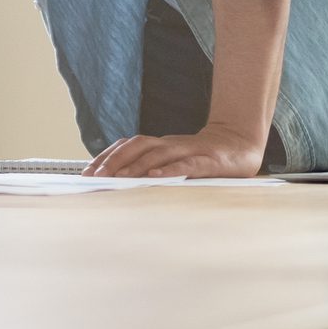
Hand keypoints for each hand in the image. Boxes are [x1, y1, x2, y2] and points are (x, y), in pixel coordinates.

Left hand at [85, 122, 269, 178]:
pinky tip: (156, 176)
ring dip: (136, 166)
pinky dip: (170, 169)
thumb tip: (120, 184)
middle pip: (137, 146)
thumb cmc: (204, 158)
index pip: (127, 145)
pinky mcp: (208, 161)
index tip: (86, 173)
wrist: (240, 144)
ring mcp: (189, 150)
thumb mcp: (175, 162)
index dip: (106, 157)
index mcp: (161, 145)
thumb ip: (152, 169)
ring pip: (158, 154)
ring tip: (118, 178)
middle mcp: (171, 144)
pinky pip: (187, 164)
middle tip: (95, 177)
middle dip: (113, 160)